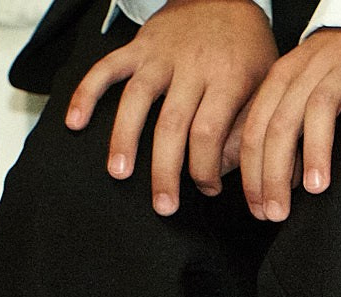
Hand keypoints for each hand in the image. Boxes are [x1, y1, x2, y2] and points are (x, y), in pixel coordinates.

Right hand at [64, 0, 277, 215]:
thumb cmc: (248, 50)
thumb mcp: (265, 86)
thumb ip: (248, 127)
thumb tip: (232, 173)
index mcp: (229, 78)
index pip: (209, 133)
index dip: (206, 169)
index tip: (209, 190)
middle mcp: (192, 66)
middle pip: (172, 125)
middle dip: (165, 170)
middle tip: (163, 205)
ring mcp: (161, 55)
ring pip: (137, 100)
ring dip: (124, 139)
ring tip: (119, 173)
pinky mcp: (139, 47)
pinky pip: (107, 68)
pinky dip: (87, 92)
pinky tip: (75, 121)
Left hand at [236, 28, 340, 221]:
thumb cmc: (336, 68)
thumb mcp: (299, 88)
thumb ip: (282, 126)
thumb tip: (270, 180)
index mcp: (281, 79)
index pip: (256, 128)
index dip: (252, 172)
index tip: (257, 208)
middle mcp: (307, 73)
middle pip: (281, 124)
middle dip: (274, 173)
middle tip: (278, 212)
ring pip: (319, 111)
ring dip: (314, 153)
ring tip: (316, 190)